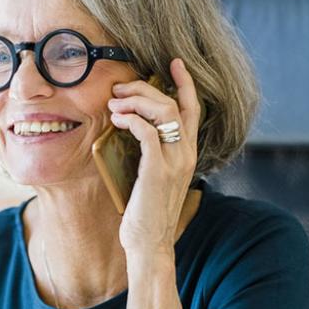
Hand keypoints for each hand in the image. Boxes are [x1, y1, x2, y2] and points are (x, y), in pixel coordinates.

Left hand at [107, 58, 200, 256]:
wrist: (151, 244)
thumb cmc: (147, 213)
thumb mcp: (155, 177)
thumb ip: (154, 154)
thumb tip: (134, 130)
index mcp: (188, 153)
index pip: (193, 109)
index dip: (186, 83)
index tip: (174, 63)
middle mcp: (186, 154)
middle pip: (174, 103)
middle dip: (145, 88)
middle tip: (120, 89)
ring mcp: (175, 162)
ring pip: (163, 112)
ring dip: (135, 101)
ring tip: (114, 103)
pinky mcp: (158, 170)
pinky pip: (147, 132)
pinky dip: (131, 119)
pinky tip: (117, 120)